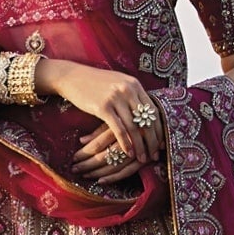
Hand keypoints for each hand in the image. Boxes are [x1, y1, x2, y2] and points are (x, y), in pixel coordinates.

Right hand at [38, 59, 166, 182]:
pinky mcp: (103, 107)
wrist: (72, 77)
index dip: (158, 129)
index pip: (153, 110)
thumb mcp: (118, 84)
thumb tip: (146, 113)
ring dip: (140, 145)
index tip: (161, 142)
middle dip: (153, 140)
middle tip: (155, 154)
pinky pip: (119, 129)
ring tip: (142, 158)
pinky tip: (128, 153)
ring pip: (134, 127)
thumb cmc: (95, 83)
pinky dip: (125, 143)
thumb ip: (132, 95)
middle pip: (147, 120)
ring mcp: (116, 98)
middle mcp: (128, 90)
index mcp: (134, 84)